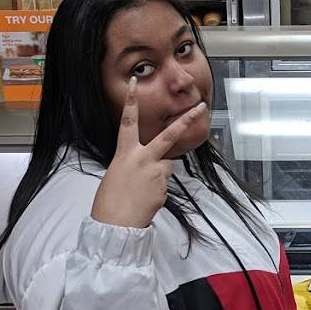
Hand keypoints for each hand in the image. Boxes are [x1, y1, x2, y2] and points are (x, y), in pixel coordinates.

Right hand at [91, 77, 207, 228]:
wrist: (115, 225)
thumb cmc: (108, 202)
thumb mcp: (115, 174)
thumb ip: (132, 163)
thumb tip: (147, 165)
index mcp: (125, 153)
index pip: (128, 121)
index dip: (131, 101)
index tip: (135, 84)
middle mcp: (143, 159)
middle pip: (169, 135)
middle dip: (187, 120)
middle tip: (201, 107)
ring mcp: (157, 173)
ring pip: (167, 167)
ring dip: (159, 174)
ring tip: (141, 190)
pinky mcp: (164, 188)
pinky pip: (164, 185)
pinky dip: (157, 191)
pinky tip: (144, 200)